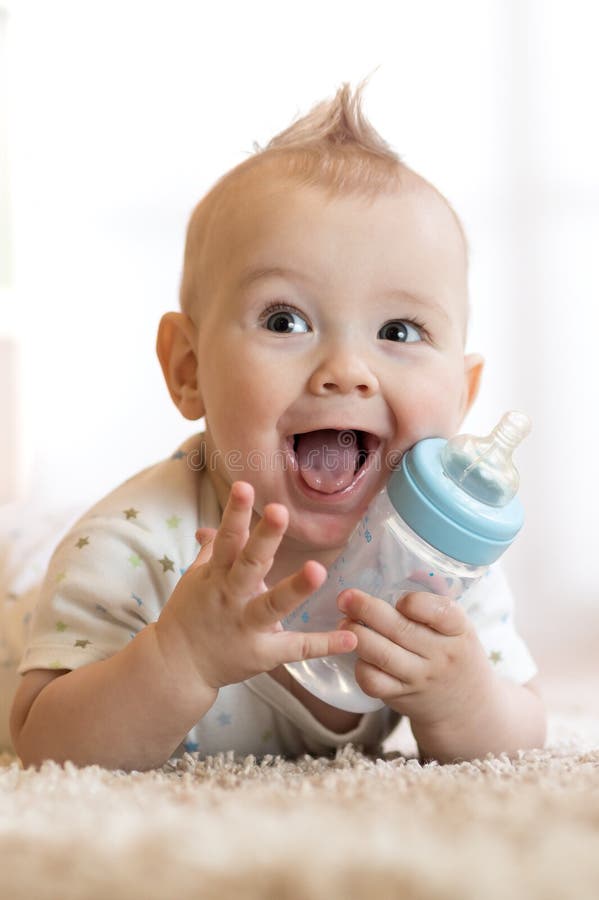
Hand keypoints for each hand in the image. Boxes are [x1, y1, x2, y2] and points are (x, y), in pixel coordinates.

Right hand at [155, 480, 357, 689]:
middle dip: (264, 538)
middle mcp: (231, 596)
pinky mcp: (262, 654)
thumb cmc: (190, 616)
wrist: (176, 666)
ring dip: (296, 587)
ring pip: (272, 605)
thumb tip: (211, 526)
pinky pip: (296, 648)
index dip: (236, 513)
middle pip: (249, 564)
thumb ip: (211, 552)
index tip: (245, 487)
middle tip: (280, 511)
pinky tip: (350, 640)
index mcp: (216, 575)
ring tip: (319, 570)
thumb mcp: (196, 579)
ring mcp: (247, 626)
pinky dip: (323, 646)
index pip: (227, 538)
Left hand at [337, 588, 493, 728]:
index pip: (440, 612)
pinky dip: (360, 666)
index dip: (415, 602)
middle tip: (346, 597)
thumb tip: (399, 568)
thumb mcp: (456, 627)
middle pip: (400, 630)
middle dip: (366, 609)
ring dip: (357, 635)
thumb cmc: (454, 652)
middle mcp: (441, 655)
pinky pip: (374, 682)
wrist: (467, 705)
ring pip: (382, 655)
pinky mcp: (402, 697)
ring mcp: (421, 678)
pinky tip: (356, 653)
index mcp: (458, 630)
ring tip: (343, 622)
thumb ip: (431, 604)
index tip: (398, 598)